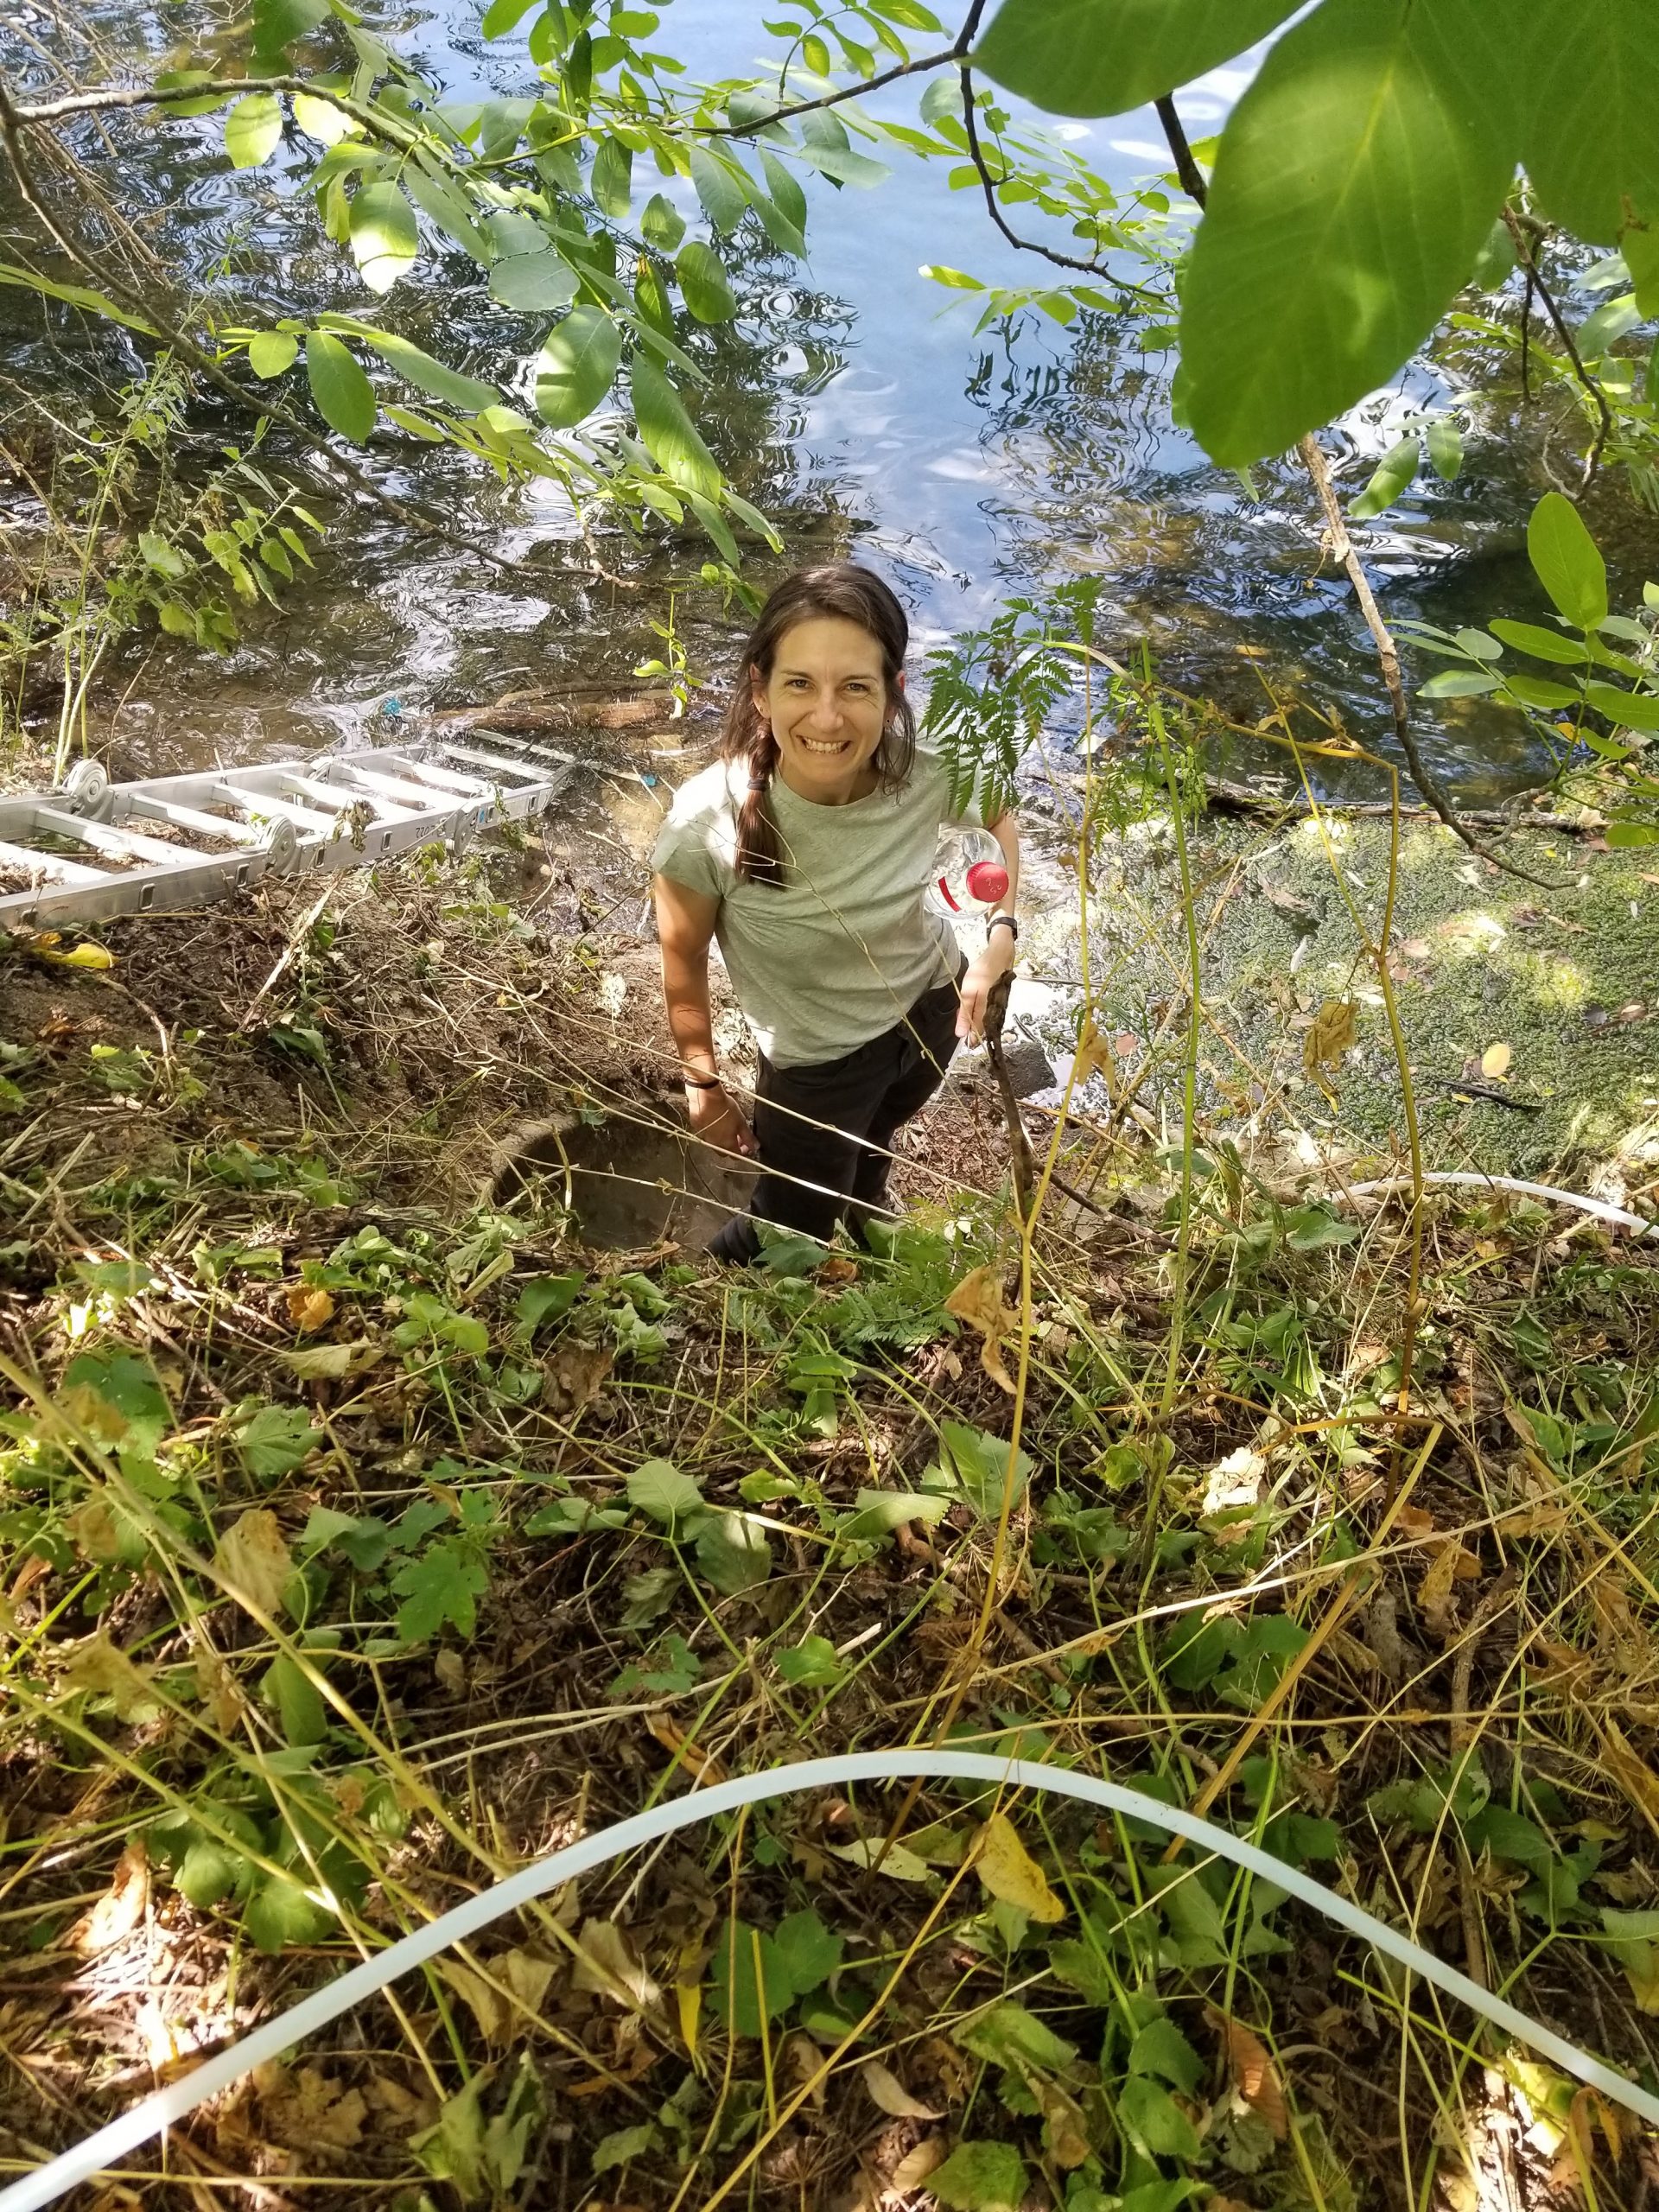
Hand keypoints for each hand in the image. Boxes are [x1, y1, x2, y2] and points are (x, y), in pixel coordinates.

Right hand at [685, 1081, 754, 1156]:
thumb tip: (755, 1146)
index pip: (737, 1155)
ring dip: (722, 1139)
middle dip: (732, 1146)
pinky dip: (712, 1130)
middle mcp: (715, 1144)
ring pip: (715, 1143)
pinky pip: (706, 1133)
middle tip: (738, 1136)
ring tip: (727, 1126)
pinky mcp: (697, 1128)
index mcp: (727, 1145)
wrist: (706, 1097)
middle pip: (725, 1151)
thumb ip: (748, 1137)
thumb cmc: (725, 1109)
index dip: (744, 1151)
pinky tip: (716, 1120)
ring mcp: (705, 1137)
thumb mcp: (741, 1122)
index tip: (747, 1143)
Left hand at [957, 928, 1015, 1043]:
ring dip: (976, 1021)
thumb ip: (964, 1014)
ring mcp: (1001, 1008)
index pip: (977, 1034)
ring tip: (968, 1012)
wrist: (1000, 956)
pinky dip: (981, 1013)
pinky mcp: (1002, 1002)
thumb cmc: (983, 972)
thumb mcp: (968, 992)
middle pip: (983, 1029)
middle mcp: (996, 1013)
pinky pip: (990, 1013)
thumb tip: (961, 1034)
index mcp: (987, 1012)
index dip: (969, 1038)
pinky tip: (976, 1005)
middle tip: (962, 1021)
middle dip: (972, 1029)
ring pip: (986, 1021)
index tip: (962, 1041)